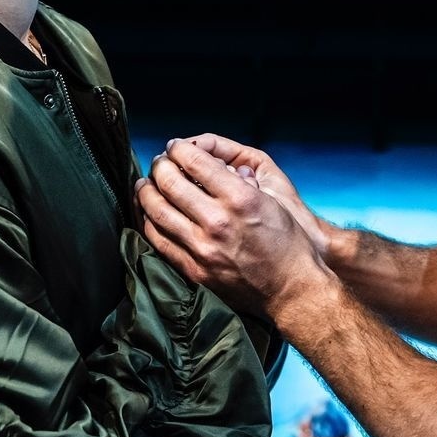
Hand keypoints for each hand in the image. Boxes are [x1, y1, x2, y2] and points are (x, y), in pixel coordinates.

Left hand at [136, 138, 329, 319]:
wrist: (291, 290)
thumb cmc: (288, 244)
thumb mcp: (273, 200)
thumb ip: (240, 179)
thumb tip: (210, 162)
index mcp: (241, 199)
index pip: (196, 161)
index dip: (180, 148)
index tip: (175, 146)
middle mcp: (218, 222)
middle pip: (170, 182)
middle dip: (160, 165)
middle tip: (160, 161)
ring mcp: (202, 249)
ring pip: (156, 211)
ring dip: (145, 191)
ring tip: (145, 183)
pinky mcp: (194, 270)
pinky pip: (158, 240)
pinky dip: (148, 221)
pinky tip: (148, 212)